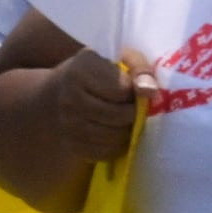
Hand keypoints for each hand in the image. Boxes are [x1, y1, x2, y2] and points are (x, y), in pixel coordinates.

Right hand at [33, 46, 143, 170]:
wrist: (61, 94)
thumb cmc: (98, 74)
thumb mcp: (120, 59)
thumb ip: (139, 68)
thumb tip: (150, 91)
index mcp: (78, 72)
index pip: (121, 90)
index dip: (132, 91)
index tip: (130, 89)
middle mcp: (68, 99)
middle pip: (117, 115)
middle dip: (133, 113)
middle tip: (134, 108)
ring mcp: (67, 124)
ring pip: (112, 136)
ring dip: (128, 131)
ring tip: (128, 120)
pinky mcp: (71, 145)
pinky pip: (105, 152)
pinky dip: (118, 146)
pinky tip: (117, 134)